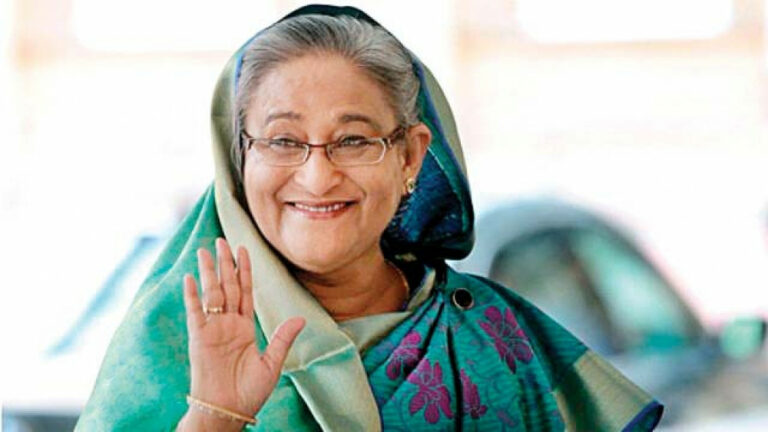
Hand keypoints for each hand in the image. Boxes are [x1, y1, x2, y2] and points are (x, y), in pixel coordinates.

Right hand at [182, 238, 304, 422]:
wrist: (229, 411)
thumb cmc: (249, 392)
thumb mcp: (273, 363)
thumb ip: (283, 338)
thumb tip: (300, 318)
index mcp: (245, 328)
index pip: (245, 291)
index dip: (244, 270)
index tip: (244, 249)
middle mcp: (228, 324)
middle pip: (227, 286)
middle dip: (225, 263)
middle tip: (223, 240)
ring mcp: (212, 330)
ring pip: (211, 293)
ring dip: (208, 272)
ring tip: (206, 250)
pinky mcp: (198, 338)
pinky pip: (195, 312)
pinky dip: (192, 295)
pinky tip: (190, 277)